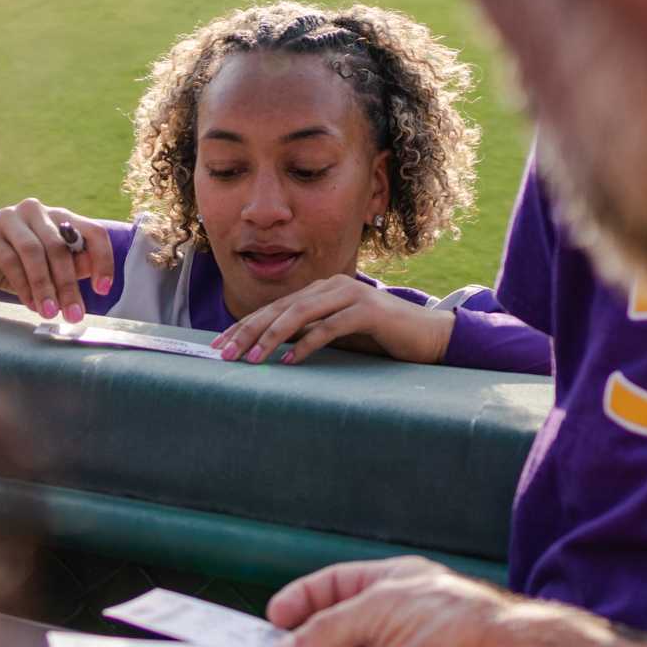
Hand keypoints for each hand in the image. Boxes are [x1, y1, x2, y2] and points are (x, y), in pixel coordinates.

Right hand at [0, 198, 115, 321]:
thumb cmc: (22, 266)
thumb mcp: (52, 269)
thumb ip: (75, 267)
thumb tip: (95, 276)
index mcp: (60, 216)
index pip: (93, 231)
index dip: (102, 260)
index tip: (102, 289)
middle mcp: (36, 211)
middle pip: (60, 246)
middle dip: (69, 284)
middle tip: (74, 314)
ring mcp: (10, 219)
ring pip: (34, 252)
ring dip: (45, 286)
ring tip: (50, 312)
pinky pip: (10, 261)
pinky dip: (24, 286)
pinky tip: (31, 304)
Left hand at [212, 276, 452, 364]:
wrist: (425, 335)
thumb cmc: (378, 337)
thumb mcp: (336, 333)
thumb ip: (308, 333)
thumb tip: (271, 348)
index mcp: (322, 289)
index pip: (275, 307)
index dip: (245, 325)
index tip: (221, 345)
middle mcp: (332, 286)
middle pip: (281, 308)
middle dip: (249, 332)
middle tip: (226, 354)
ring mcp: (350, 295)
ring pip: (301, 314)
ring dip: (273, 338)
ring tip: (254, 359)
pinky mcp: (367, 311)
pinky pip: (330, 327)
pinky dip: (308, 343)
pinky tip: (291, 359)